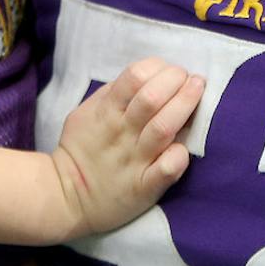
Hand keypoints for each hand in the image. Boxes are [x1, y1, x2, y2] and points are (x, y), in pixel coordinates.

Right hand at [52, 57, 204, 236]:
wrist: (66, 197)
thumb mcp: (86, 113)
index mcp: (106, 112)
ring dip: (185, 105)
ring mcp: (134, 161)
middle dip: (177, 80)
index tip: (171, 70)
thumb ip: (111, 94)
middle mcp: (122, 133)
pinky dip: (178, 156)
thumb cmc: (81, 149)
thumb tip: (144, 75)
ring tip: (198, 91)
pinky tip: (185, 147)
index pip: (135, 77)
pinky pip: (166, 169)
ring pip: (164, 127)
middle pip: (153, 98)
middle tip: (191, 78)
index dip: (158, 67)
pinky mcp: (144, 188)